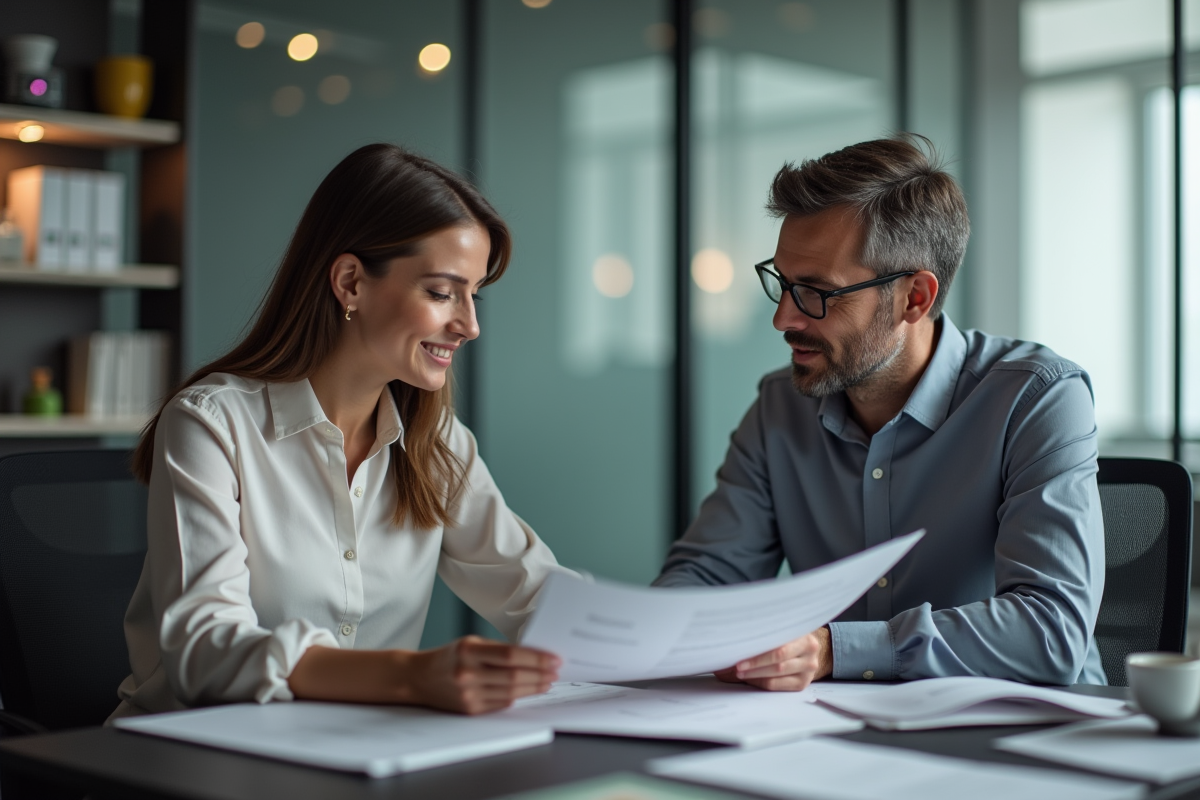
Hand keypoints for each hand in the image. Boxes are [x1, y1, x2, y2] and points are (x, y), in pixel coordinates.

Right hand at [402, 635, 559, 714]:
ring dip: (533, 687)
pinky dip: (517, 697)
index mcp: (469, 650)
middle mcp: (468, 673)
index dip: (536, 658)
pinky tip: (528, 690)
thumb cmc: (449, 657)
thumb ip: (498, 650)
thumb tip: (533, 656)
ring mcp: (468, 694)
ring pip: (510, 692)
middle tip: (555, 672)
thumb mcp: (471, 643)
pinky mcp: (470, 709)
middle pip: (514, 676)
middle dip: (539, 674)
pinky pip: (501, 703)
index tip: (554, 659)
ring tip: (547, 682)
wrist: (419, 678)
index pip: (511, 655)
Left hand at [714, 626, 831, 690]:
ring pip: (776, 675)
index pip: (779, 647)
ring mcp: (808, 669)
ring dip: (754, 675)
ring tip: (740, 673)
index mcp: (804, 635)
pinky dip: (761, 682)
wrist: (808, 649)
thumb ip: (765, 635)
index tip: (740, 654)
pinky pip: (777, 686)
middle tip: (737, 666)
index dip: (759, 653)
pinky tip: (751, 679)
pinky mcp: (803, 684)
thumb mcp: (783, 631)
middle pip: (778, 662)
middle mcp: (810, 652)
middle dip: (754, 665)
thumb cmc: (789, 637)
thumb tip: (735, 643)